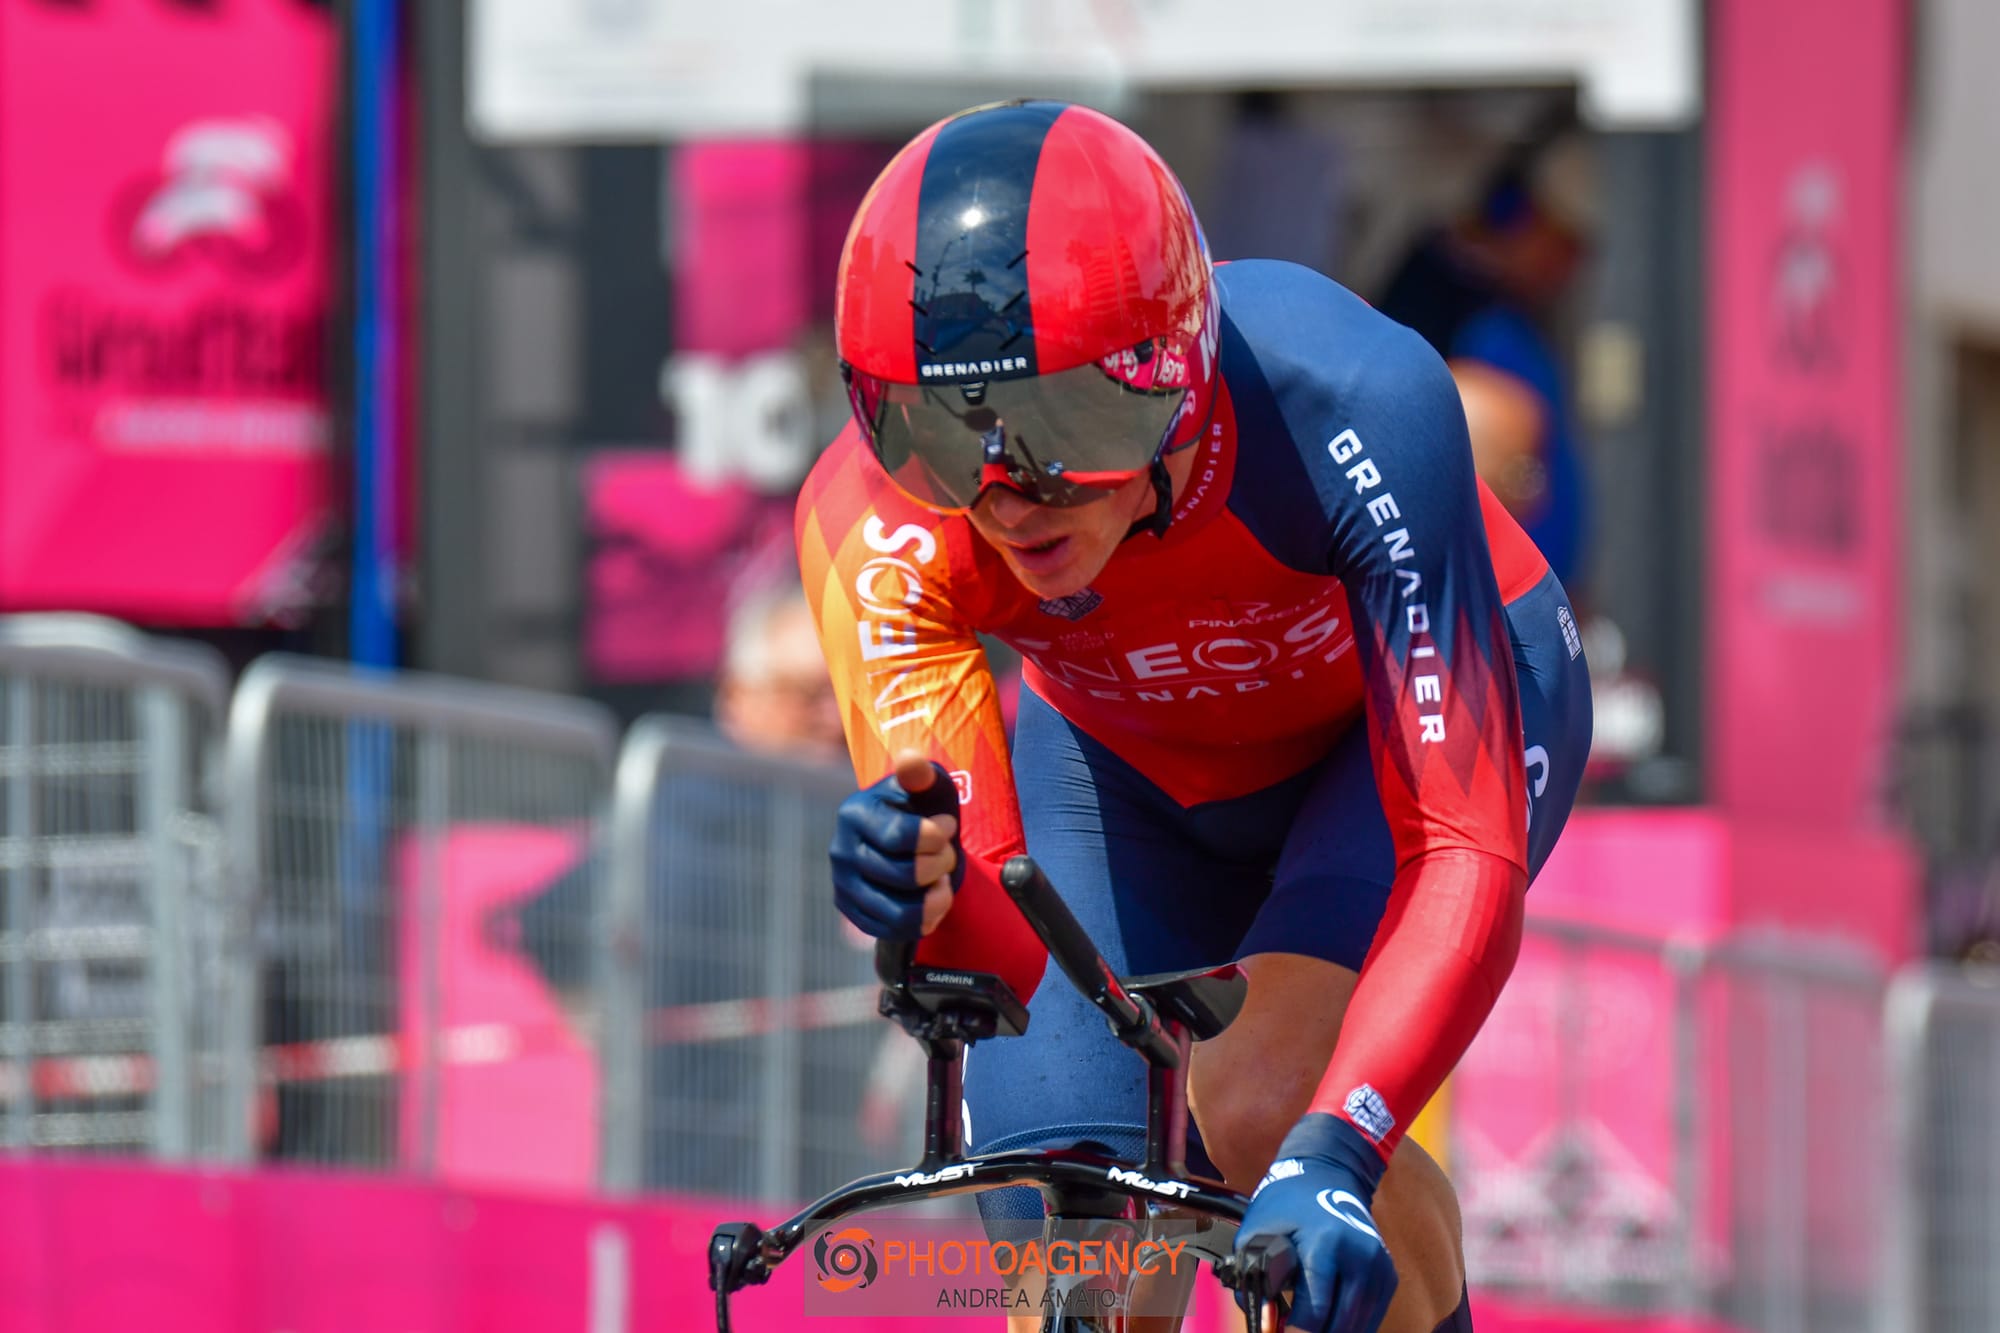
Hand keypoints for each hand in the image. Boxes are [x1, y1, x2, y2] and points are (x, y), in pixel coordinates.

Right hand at [828, 750, 963, 940]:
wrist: (903, 841)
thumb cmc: (919, 809)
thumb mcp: (924, 787)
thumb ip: (919, 774)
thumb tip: (910, 759)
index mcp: (855, 813)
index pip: (900, 836)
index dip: (936, 836)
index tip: (948, 825)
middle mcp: (841, 851)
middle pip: (904, 875)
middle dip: (940, 864)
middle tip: (948, 854)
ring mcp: (844, 886)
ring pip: (899, 911)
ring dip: (936, 898)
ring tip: (944, 881)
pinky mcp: (853, 913)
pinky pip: (893, 931)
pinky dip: (924, 920)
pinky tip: (935, 901)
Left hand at [1234, 1113, 1396, 1332]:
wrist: (1327, 1176)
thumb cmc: (1286, 1206)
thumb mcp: (1258, 1234)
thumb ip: (1257, 1281)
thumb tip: (1265, 1324)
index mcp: (1327, 1245)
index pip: (1316, 1312)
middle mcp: (1362, 1258)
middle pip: (1341, 1326)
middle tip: (1289, 1332)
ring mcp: (1380, 1268)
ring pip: (1358, 1328)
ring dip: (1331, 1332)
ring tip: (1302, 1326)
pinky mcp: (1388, 1277)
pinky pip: (1369, 1319)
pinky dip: (1346, 1326)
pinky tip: (1323, 1320)